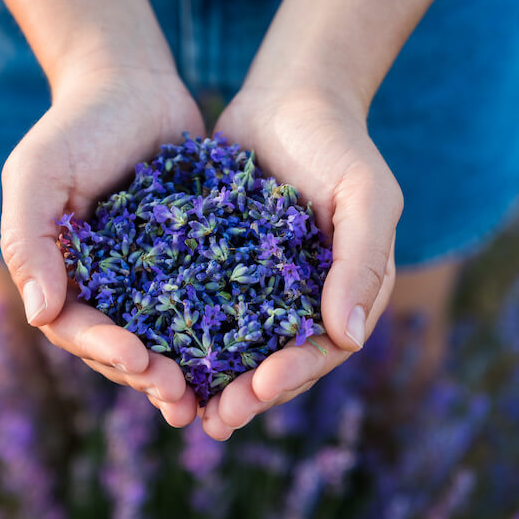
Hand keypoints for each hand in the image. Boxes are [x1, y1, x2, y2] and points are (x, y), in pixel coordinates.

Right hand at [0, 67, 203, 427]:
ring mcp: (149, 276)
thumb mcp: (37, 174)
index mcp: (63, 275)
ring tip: (210, 399)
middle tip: (180, 399)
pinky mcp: (191, 259)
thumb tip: (39, 315)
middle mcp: (105, 285)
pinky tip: (246, 351)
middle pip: (122, 345)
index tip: (138, 359)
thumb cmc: (74, 126)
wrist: (131, 83)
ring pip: (165, 336)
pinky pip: (203, 302)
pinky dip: (219, 331)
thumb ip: (28, 242)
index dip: (104, 349)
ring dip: (184, 370)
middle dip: (148, 375)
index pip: (77, 328)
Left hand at [200, 85, 401, 439]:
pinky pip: (199, 305)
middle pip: (274, 359)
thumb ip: (361, 262)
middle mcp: (300, 298)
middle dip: (247, 393)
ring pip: (233, 344)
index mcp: (343, 292)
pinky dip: (180, 333)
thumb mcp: (366, 196)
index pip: (321, 348)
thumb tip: (347, 338)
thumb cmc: (337, 144)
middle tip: (215, 420)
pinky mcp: (217, 264)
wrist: (289, 98)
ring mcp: (257, 284)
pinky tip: (152, 351)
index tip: (263, 386)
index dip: (294, 373)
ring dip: (211, 379)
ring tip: (180, 405)